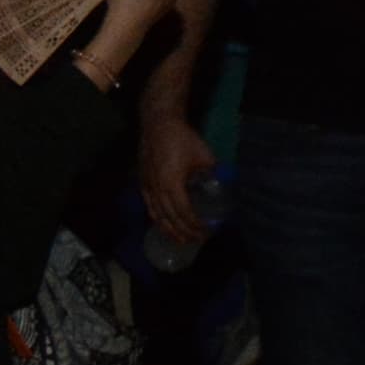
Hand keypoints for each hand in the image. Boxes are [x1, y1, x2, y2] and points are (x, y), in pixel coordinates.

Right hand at [140, 109, 219, 250]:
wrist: (158, 122)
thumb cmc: (183, 138)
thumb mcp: (205, 157)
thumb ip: (212, 174)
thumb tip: (222, 187)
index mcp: (171, 183)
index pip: (183, 211)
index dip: (193, 224)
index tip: (205, 232)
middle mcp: (156, 187)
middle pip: (169, 216)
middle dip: (183, 231)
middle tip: (195, 241)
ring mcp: (147, 184)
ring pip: (156, 213)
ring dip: (168, 228)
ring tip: (179, 240)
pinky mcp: (142, 180)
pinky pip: (148, 204)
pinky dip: (156, 217)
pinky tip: (162, 224)